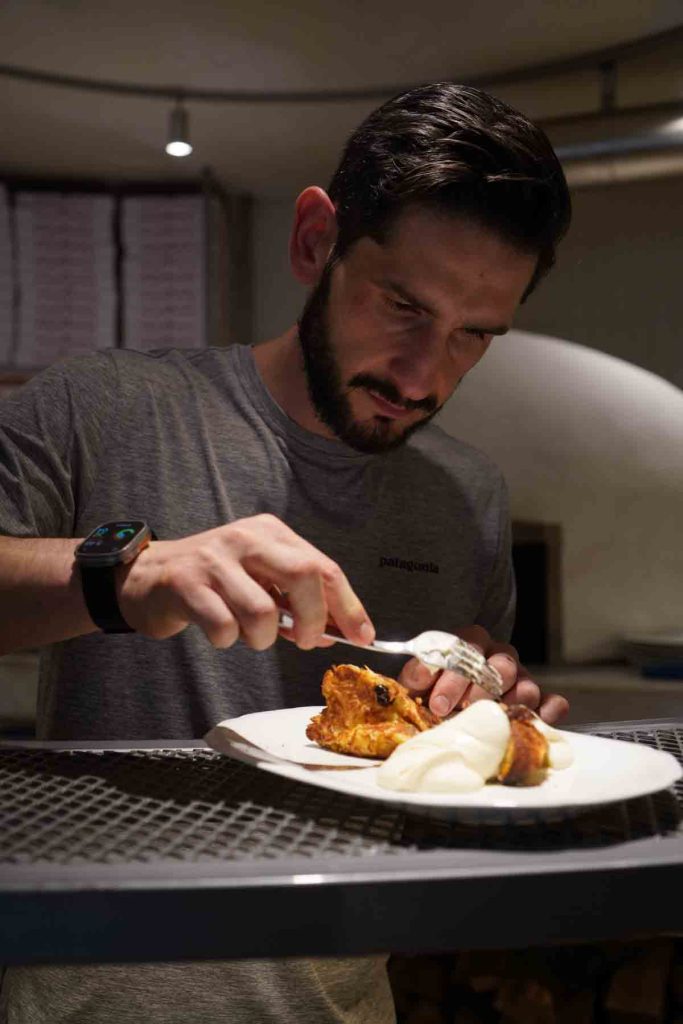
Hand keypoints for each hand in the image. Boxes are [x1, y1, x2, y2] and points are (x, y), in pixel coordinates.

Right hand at [116, 513, 373, 651]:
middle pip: (304, 575)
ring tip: (249, 635)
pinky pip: (224, 625)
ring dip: (262, 638)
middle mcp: (246, 538)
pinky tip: (220, 633)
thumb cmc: (214, 582)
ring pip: (262, 611)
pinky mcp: (186, 584)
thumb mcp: (260, 579)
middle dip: (313, 619)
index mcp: (271, 533)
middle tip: (304, 641)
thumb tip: (336, 632)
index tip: (362, 635)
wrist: (149, 575)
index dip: (348, 605)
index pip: (324, 567)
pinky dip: (228, 640)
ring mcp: (215, 559)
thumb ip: (297, 601)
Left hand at [398, 625, 568, 724]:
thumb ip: (416, 676)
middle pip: (500, 665)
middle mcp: (500, 657)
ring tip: (490, 721)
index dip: (450, 674)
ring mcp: (522, 678)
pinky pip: (552, 702)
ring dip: (508, 704)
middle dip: (476, 692)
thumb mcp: (419, 681)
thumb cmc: (436, 691)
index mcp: (471, 644)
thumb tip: (417, 677)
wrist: (453, 704)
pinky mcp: (540, 700)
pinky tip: (539, 720)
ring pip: (526, 684)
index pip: (466, 646)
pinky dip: (548, 711)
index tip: (435, 702)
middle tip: (456, 714)